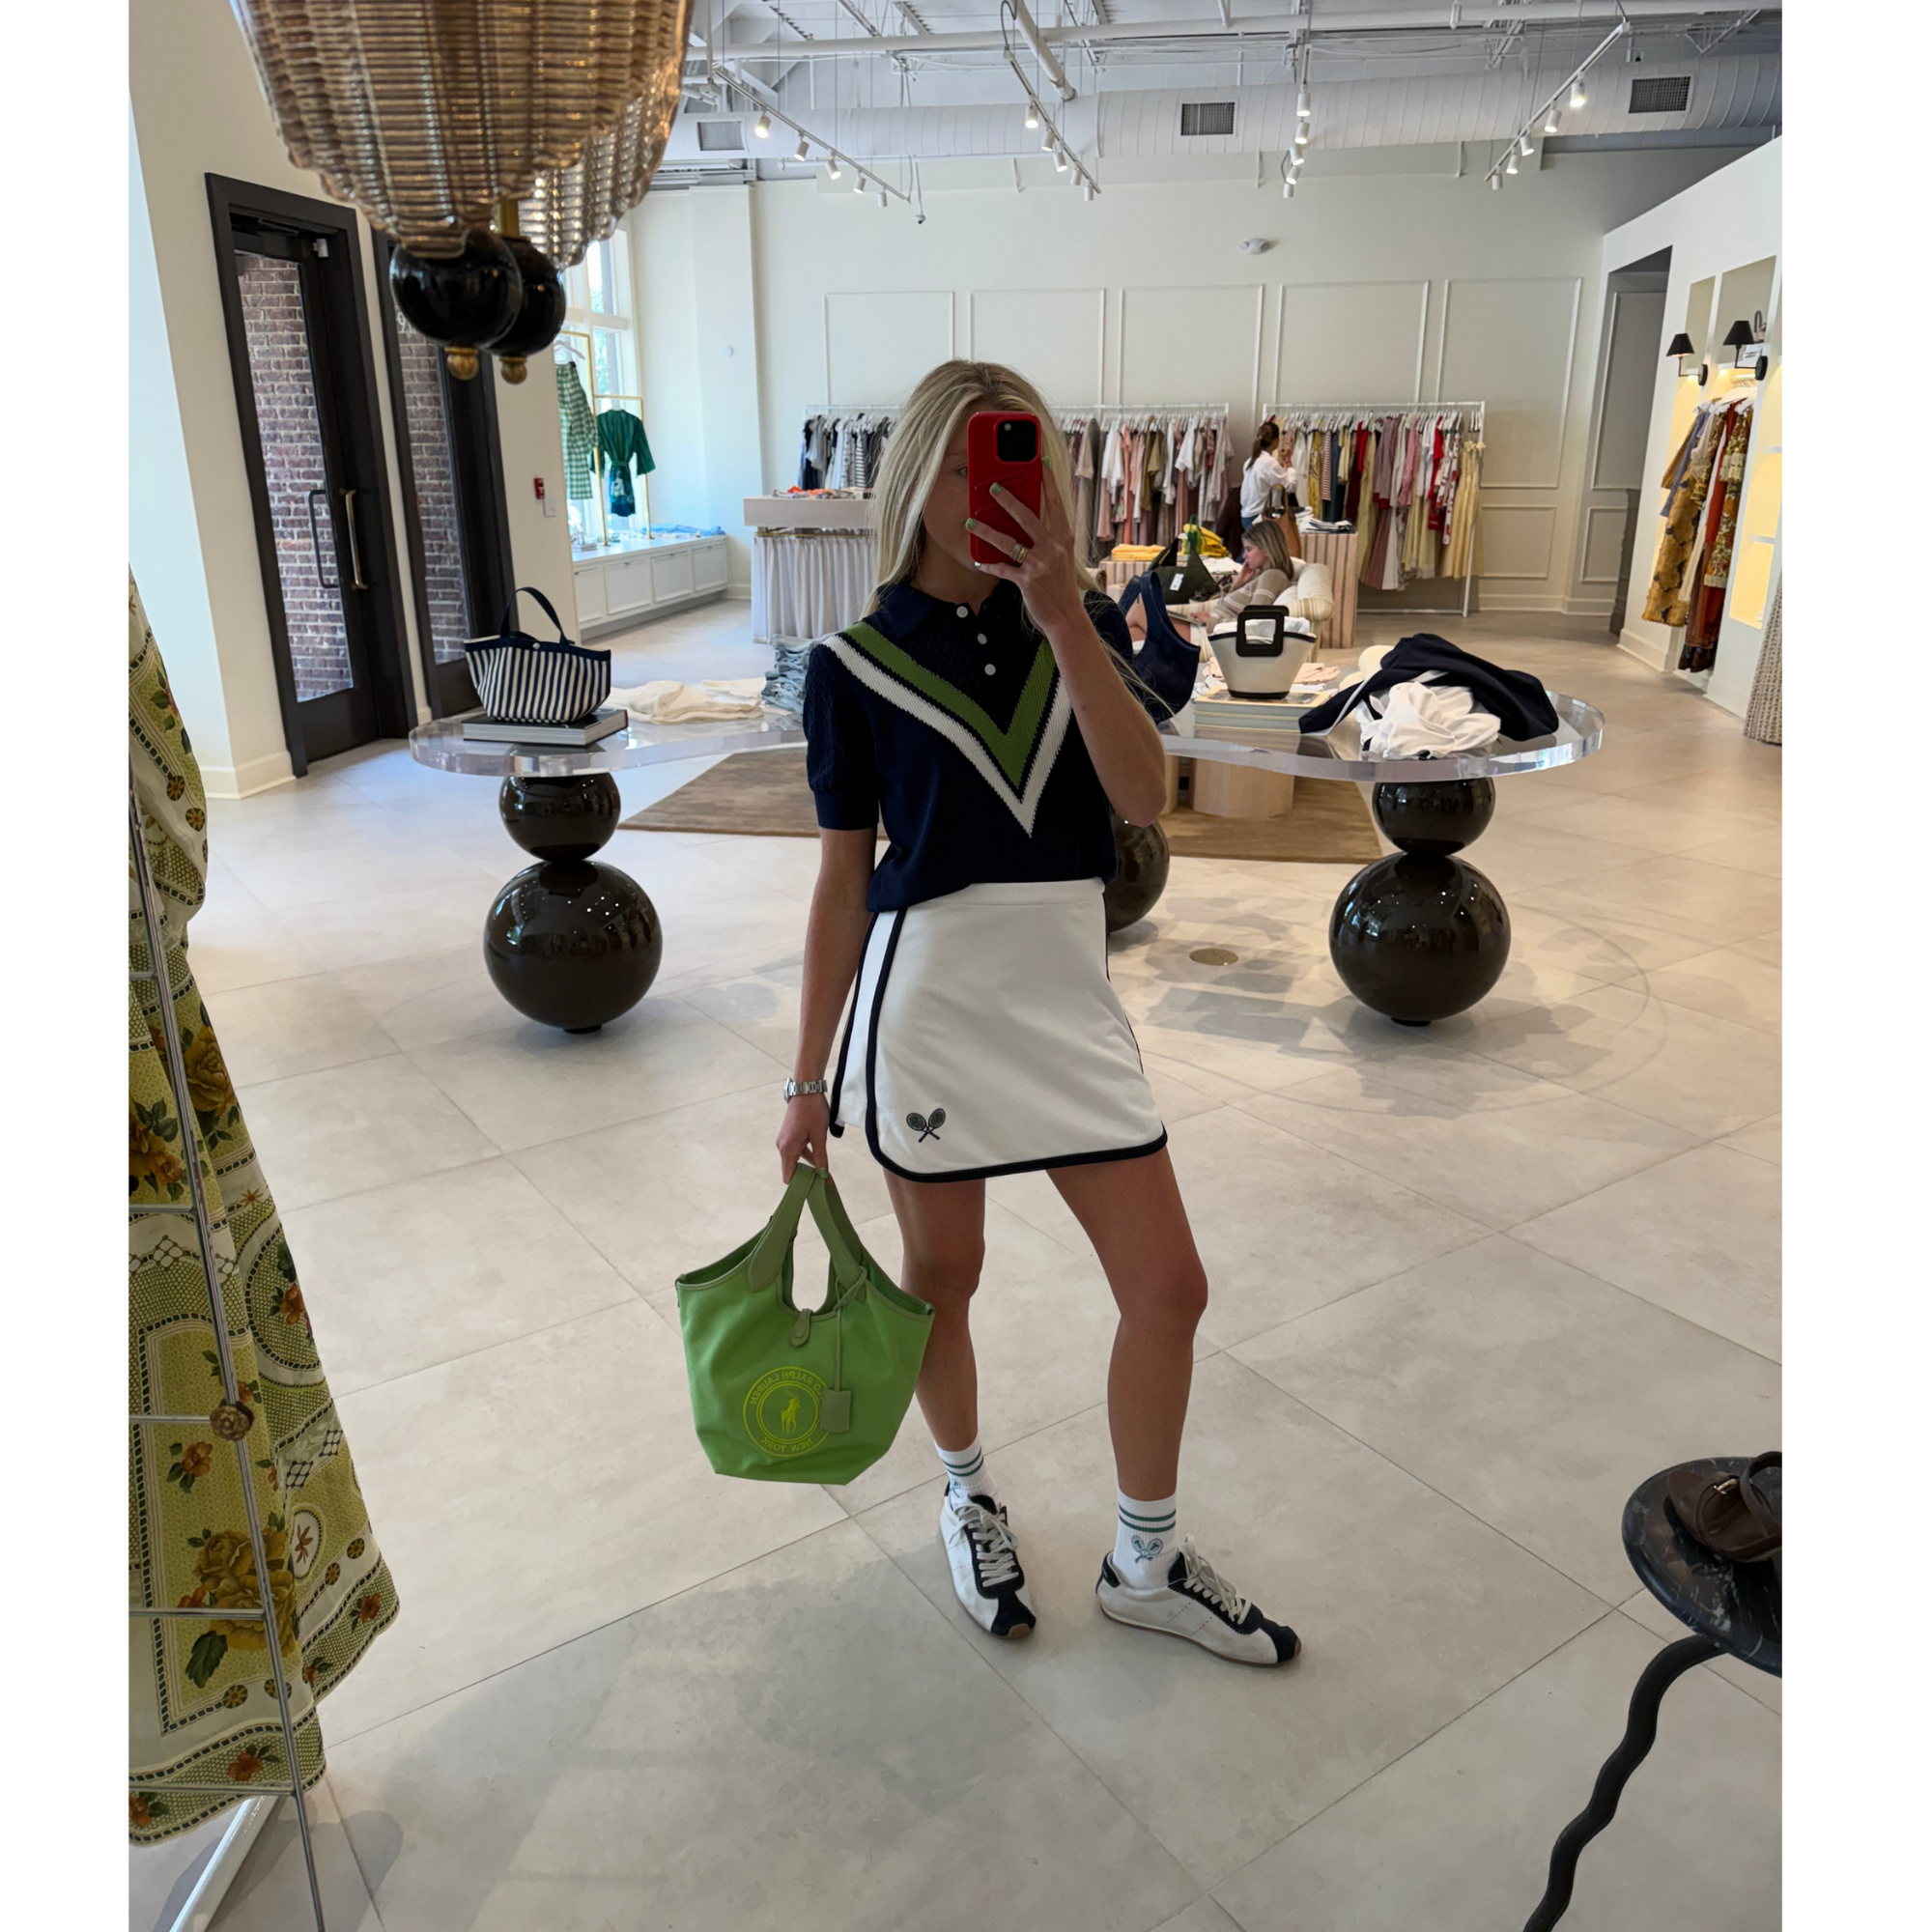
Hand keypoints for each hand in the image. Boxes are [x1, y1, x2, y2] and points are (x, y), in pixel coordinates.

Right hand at [777, 1093, 831, 1178]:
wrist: (806, 1090)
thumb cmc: (812, 1111)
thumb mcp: (819, 1136)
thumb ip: (820, 1158)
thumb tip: (823, 1176)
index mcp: (787, 1149)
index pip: (788, 1176)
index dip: (799, 1184)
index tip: (813, 1188)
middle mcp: (782, 1146)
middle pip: (791, 1169)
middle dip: (805, 1176)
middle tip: (822, 1181)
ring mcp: (785, 1140)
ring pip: (795, 1160)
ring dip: (807, 1166)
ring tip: (823, 1172)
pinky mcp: (789, 1135)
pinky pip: (796, 1151)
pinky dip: (806, 1156)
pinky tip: (818, 1158)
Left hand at [966, 457, 1082, 629]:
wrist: (1067, 616)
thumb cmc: (1062, 585)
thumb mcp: (1062, 556)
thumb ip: (1050, 537)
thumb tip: (1030, 519)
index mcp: (1064, 538)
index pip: (1055, 504)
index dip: (1048, 482)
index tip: (1041, 462)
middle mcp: (1053, 548)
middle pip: (1028, 518)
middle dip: (1009, 501)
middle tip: (993, 487)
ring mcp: (1040, 565)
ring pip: (1009, 543)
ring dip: (987, 532)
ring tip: (970, 523)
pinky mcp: (1027, 581)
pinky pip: (1003, 569)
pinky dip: (989, 565)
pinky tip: (978, 561)